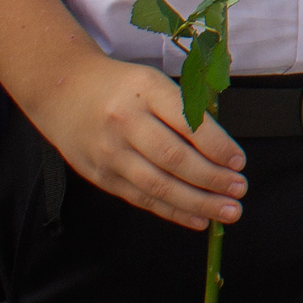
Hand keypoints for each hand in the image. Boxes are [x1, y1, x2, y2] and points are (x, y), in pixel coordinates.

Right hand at [23, 52, 245, 230]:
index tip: (239, 161)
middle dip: (212, 179)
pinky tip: (198, 219)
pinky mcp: (100, 175)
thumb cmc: (121, 86)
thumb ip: (185, 111)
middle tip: (240, 189)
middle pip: (174, 158)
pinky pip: (141, 198)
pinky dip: (173, 211)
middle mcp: (125, 123)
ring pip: (158, 185)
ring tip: (228, 211)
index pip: (187, 123)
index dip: (217, 146)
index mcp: (146, 91)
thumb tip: (223, 151)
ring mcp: (110, 152)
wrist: (62, 90)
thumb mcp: (154, 82)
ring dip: (198, 202)